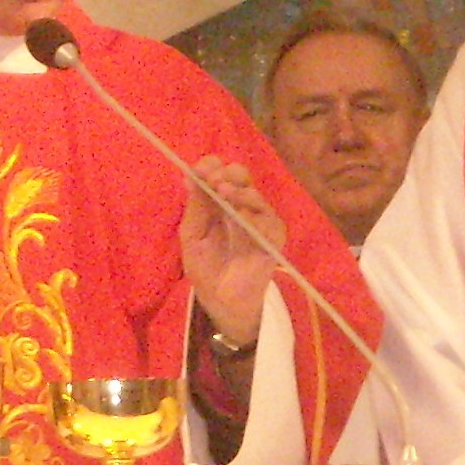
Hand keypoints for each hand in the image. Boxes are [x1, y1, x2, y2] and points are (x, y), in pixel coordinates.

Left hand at [180, 155, 285, 344]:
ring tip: (222, 192)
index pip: (220, 172)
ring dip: (238, 190)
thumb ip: (195, 207)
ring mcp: (260, 219)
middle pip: (241, 175)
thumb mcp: (192, 235)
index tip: (198, 170)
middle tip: (212, 179)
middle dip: (226, 173)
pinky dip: (254, 214)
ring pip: (255, 195)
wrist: (220, 298)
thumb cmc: (205, 266)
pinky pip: (269, 221)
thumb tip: (190, 176)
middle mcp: (241, 204)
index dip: (210, 167)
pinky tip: (240, 214)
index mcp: (219, 201)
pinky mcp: (273, 237)